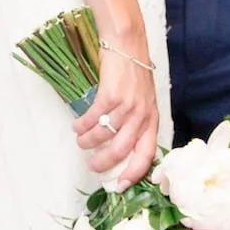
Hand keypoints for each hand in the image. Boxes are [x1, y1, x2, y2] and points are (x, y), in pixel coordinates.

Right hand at [74, 44, 157, 190]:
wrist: (127, 44)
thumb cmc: (133, 74)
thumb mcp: (143, 101)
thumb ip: (136, 123)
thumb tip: (119, 149)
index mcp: (152, 120)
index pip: (146, 155)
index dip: (133, 174)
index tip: (119, 185)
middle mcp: (142, 115)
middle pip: (121, 151)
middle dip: (103, 163)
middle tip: (91, 166)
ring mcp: (126, 105)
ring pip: (103, 136)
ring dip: (87, 142)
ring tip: (80, 141)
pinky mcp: (111, 95)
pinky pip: (92, 118)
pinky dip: (81, 125)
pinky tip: (77, 126)